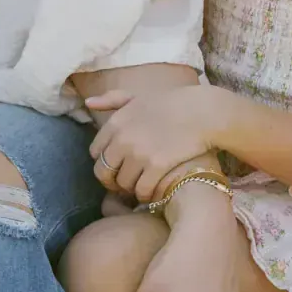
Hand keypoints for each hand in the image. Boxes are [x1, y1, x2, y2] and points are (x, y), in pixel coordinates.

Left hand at [89, 81, 226, 200]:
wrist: (203, 112)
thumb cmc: (172, 103)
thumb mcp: (138, 96)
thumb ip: (112, 100)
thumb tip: (88, 102)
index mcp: (116, 123)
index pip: (95, 153)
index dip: (105, 162)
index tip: (116, 166)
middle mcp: (122, 139)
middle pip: (104, 172)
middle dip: (112, 181)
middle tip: (125, 184)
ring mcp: (139, 153)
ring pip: (123, 184)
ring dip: (131, 189)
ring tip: (142, 187)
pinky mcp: (157, 166)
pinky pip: (142, 191)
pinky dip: (146, 195)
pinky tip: (154, 192)